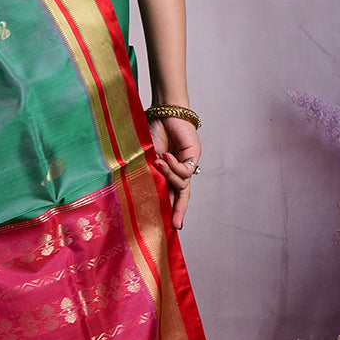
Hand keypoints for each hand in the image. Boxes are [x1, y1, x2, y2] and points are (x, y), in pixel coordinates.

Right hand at [148, 114, 200, 230]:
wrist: (163, 113)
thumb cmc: (152, 132)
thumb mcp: (147, 157)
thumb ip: (151, 174)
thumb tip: (148, 191)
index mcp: (166, 172)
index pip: (169, 194)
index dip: (169, 209)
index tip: (169, 227)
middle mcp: (178, 171)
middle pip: (182, 196)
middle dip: (178, 211)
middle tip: (175, 225)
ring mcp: (187, 164)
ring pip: (181, 183)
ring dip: (168, 175)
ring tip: (157, 162)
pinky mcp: (193, 157)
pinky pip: (185, 171)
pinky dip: (174, 166)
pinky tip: (166, 156)